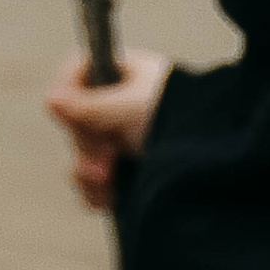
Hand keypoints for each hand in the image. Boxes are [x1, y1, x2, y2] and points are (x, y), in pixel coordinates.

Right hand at [45, 45, 170, 209]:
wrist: (218, 161)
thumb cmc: (181, 118)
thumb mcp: (133, 106)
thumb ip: (91, 105)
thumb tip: (51, 100)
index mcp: (124, 76)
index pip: (76, 73)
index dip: (67, 92)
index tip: (72, 114)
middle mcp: (118, 107)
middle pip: (74, 122)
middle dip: (86, 145)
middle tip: (107, 158)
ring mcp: (120, 141)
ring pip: (81, 156)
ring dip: (90, 172)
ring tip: (110, 179)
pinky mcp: (124, 174)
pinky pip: (94, 184)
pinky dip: (98, 192)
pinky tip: (112, 196)